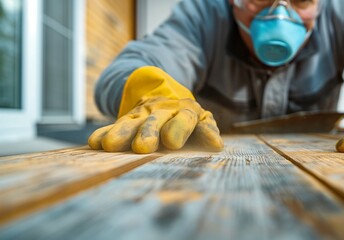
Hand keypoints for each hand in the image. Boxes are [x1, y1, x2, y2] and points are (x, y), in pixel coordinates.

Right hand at [88, 96, 223, 152]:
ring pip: (132, 122)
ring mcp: (143, 114)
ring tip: (110, 146)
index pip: (184, 119)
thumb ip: (208, 131)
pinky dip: (104, 133)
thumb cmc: (189, 119)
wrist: (165, 94)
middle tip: (142, 147)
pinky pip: (115, 125)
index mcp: (186, 112)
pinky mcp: (127, 118)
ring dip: (121, 133)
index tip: (172, 142)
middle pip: (155, 121)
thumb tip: (217, 144)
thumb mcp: (202, 121)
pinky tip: (96, 143)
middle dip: (148, 132)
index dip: (178, 128)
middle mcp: (163, 112)